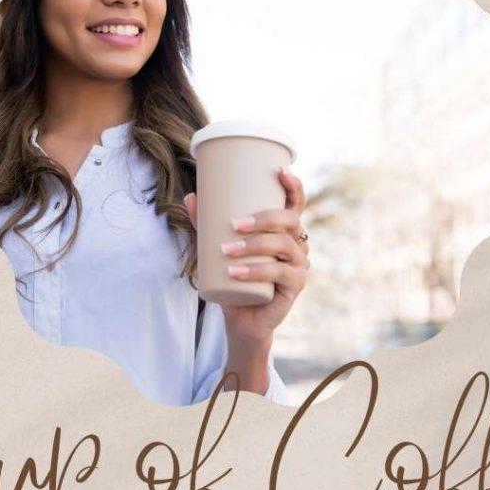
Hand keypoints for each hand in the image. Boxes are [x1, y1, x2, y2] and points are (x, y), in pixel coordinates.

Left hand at [183, 166, 309, 347]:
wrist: (241, 317)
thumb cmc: (233, 277)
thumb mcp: (217, 247)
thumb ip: (206, 224)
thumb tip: (190, 197)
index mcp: (284, 229)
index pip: (295, 203)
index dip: (293, 186)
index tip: (280, 171)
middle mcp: (296, 243)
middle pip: (290, 221)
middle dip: (264, 218)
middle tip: (234, 225)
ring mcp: (299, 265)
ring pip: (283, 246)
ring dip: (254, 246)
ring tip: (227, 251)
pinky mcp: (295, 286)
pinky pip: (279, 274)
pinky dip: (255, 272)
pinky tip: (236, 272)